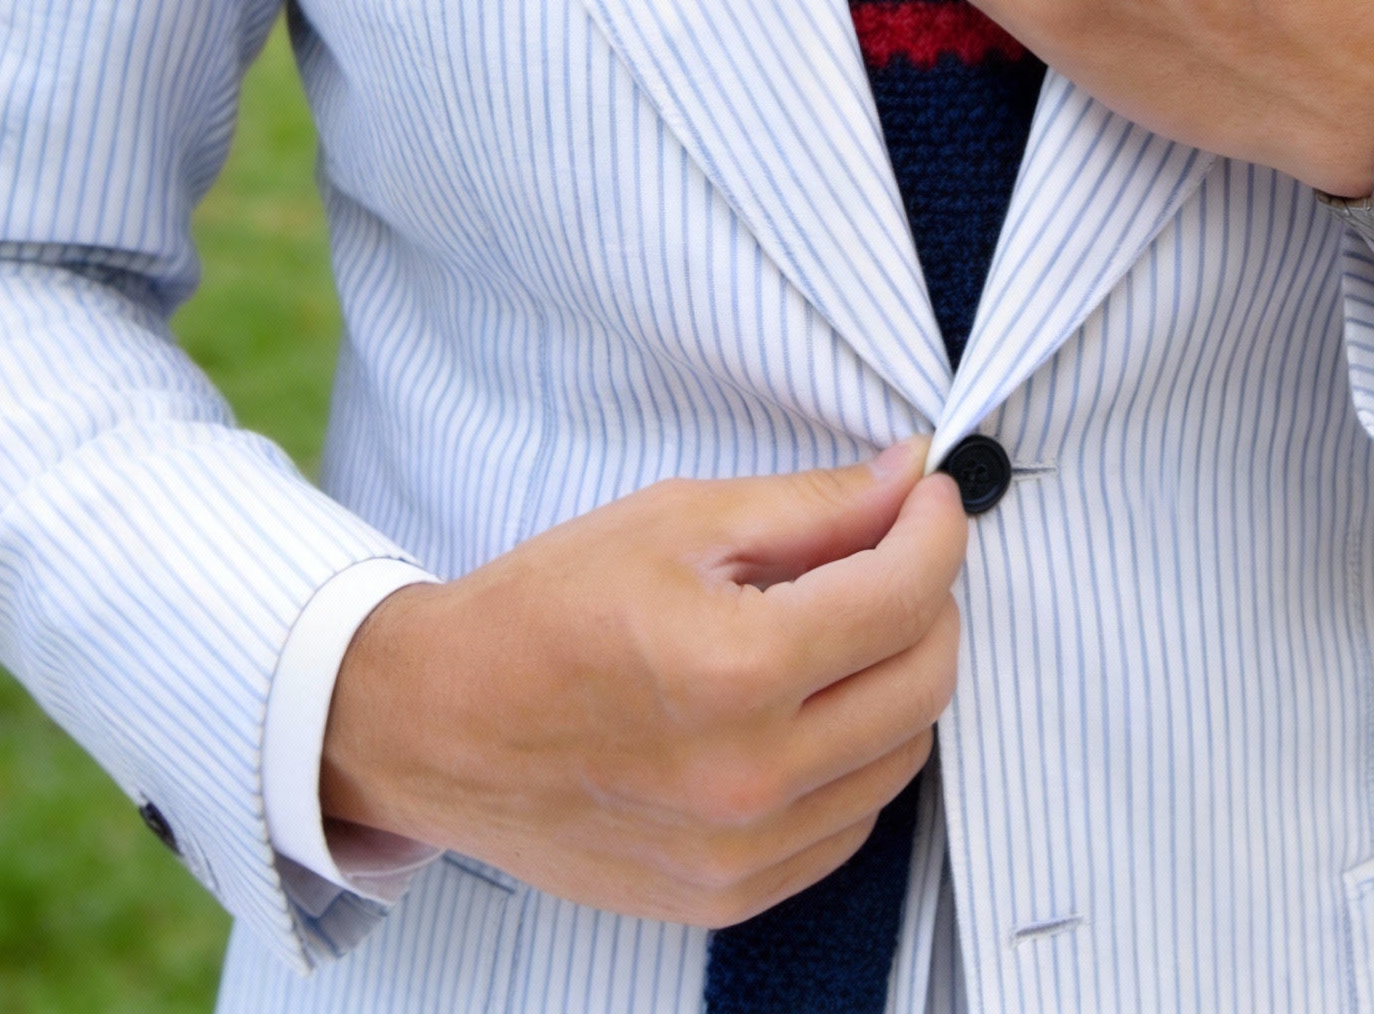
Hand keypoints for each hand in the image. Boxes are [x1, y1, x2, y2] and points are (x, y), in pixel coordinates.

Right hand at [319, 440, 965, 927]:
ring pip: (901, 756)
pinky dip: (856, 755)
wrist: (437, 723)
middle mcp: (751, 775)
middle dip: (930, 598)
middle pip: (925, 680)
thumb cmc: (544, 609)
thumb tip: (910, 479)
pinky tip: (808, 705)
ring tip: (842, 626)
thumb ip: (811, 506)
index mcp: (736, 667)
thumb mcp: (676, 520)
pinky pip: (850, 823)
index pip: (905, 593)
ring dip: (899, 678)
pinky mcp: (729, 894)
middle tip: (893, 550)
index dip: (937, 528)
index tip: (930, 495)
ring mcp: (742, 851)